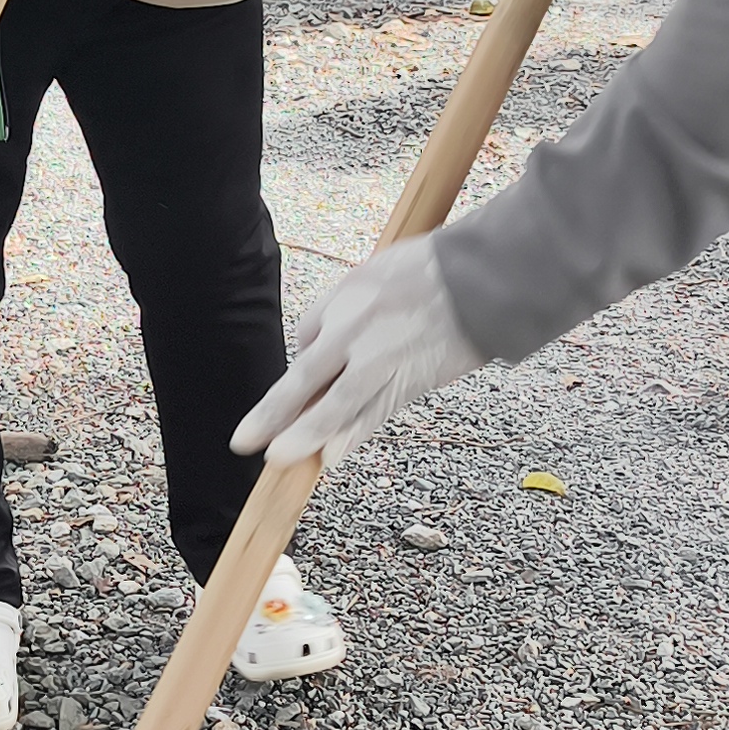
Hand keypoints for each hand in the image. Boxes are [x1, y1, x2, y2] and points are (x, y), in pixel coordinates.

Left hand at [232, 237, 479, 465]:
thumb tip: (310, 347)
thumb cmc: (427, 272)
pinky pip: (376, 414)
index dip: (291, 380)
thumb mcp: (369, 275)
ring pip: (339, 407)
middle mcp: (358, 338)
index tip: (280, 403)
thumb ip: (335, 311)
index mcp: (344, 307)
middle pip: (307, 383)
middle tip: (246, 441)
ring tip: (280, 458)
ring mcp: (385, 364)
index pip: (305, 349)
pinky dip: (353, 435)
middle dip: (274, 415)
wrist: (483, 282)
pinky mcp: (412, 383)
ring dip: (308, 435)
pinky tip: (332, 455)